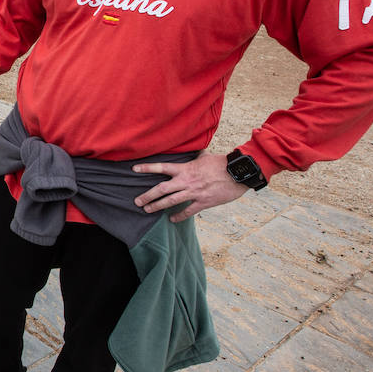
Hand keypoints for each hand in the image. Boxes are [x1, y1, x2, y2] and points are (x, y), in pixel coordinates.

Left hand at [132, 153, 247, 222]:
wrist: (238, 174)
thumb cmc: (222, 164)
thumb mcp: (206, 157)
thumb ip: (196, 156)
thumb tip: (195, 151)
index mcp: (185, 169)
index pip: (162, 167)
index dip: (147, 168)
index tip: (134, 169)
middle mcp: (186, 181)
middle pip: (161, 189)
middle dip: (147, 196)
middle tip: (137, 201)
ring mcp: (194, 193)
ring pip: (171, 201)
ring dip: (157, 206)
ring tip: (147, 210)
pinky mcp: (203, 202)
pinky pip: (188, 211)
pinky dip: (179, 216)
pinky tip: (172, 219)